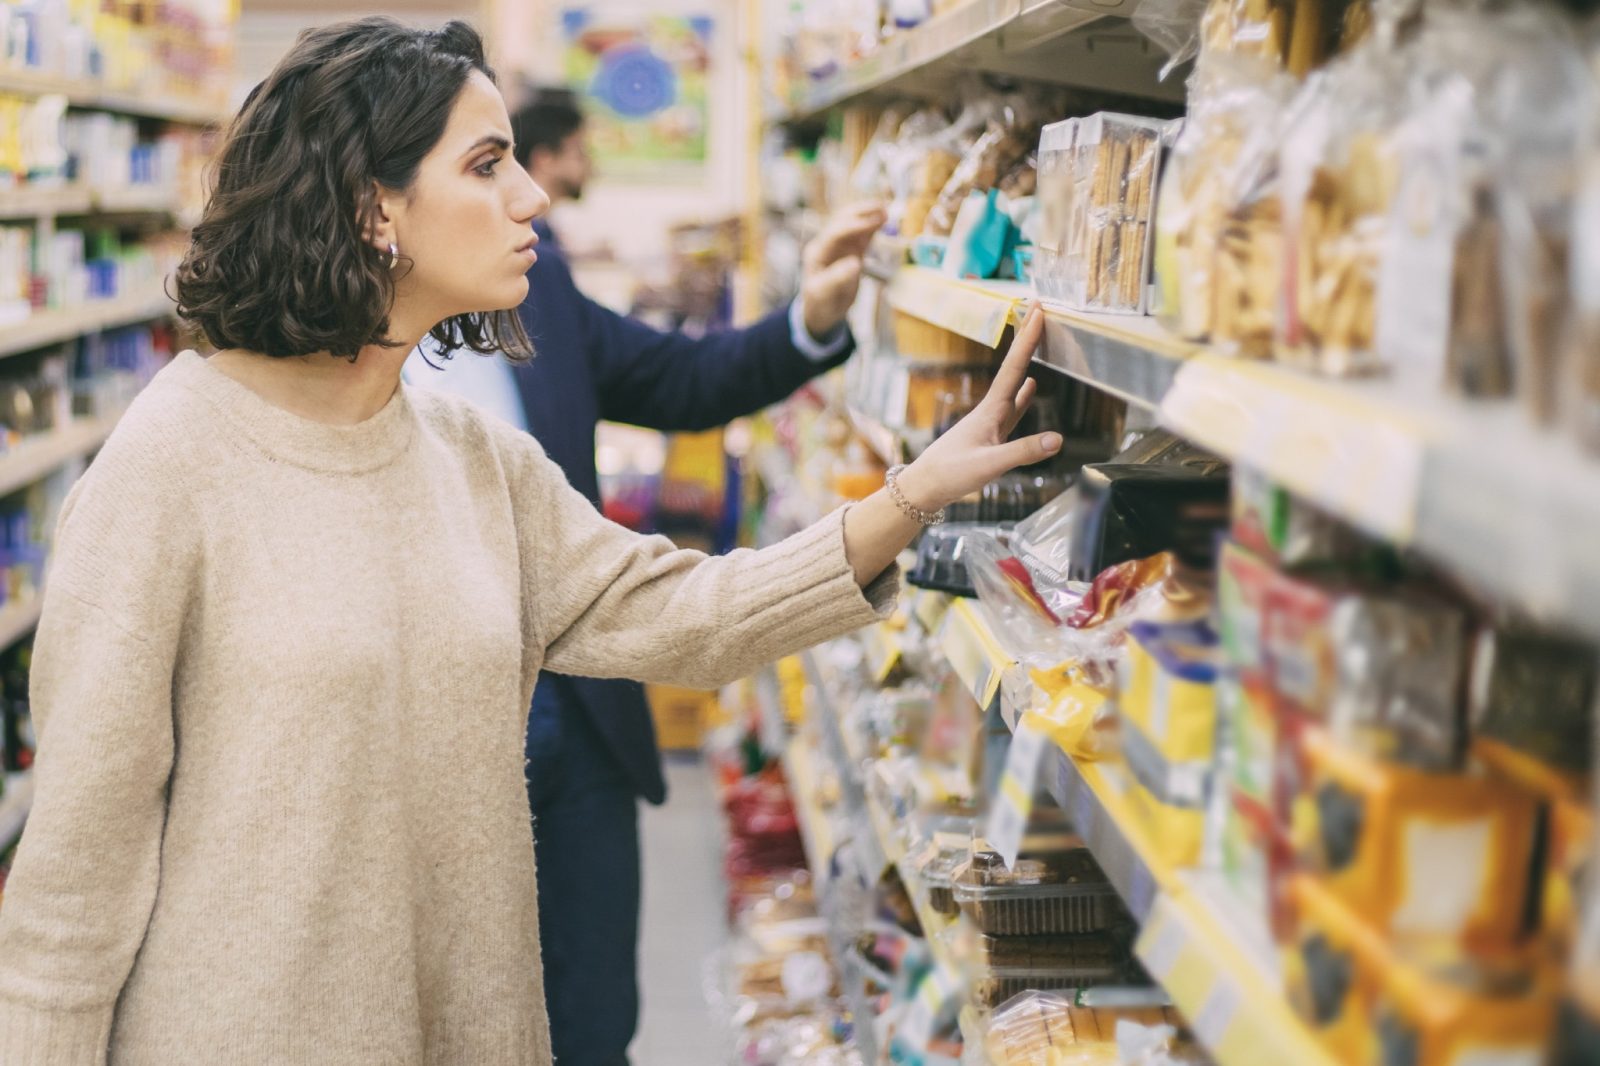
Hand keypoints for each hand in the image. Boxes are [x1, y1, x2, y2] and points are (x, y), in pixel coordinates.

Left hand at [799, 202, 887, 339]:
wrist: (822, 312)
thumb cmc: (820, 304)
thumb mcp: (825, 295)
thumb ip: (837, 279)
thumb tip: (854, 263)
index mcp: (818, 253)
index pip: (836, 233)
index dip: (854, 226)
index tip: (872, 223)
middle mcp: (828, 245)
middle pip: (843, 221)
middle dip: (862, 213)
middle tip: (881, 208)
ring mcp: (840, 247)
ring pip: (853, 224)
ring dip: (868, 215)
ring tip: (885, 210)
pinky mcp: (851, 251)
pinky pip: (862, 235)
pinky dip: (872, 226)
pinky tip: (883, 219)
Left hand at [896, 306, 1061, 511]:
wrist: (924, 487)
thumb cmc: (951, 474)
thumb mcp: (990, 465)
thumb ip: (1024, 452)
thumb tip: (1057, 439)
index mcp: (990, 411)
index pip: (1014, 368)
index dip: (1027, 339)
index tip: (1038, 311)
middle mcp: (990, 410)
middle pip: (1014, 368)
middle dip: (1027, 340)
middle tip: (1038, 311)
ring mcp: (989, 422)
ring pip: (1014, 385)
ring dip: (1026, 363)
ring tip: (1038, 342)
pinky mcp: (989, 436)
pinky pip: (1012, 409)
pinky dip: (1024, 397)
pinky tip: (1031, 388)